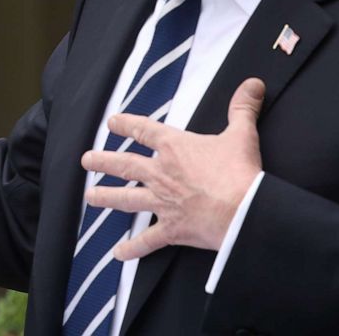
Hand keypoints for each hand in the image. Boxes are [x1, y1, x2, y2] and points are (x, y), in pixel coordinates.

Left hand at [81, 77, 264, 259]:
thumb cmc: (240, 172)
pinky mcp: (171, 229)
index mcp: (174, 148)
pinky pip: (147, 241)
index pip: (143, 130)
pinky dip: (133, 249)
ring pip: (126, 199)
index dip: (126, 124)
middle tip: (85, 160)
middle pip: (124, 164)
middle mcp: (160, 173)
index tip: (111, 122)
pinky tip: (117, 254)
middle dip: (102, 161)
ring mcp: (162, 202)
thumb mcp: (242, 135)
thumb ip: (242, 108)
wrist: (245, 212)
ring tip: (89, 196)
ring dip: (106, 197)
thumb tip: (253, 84)